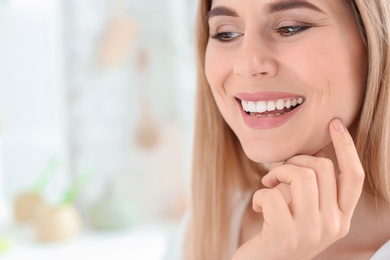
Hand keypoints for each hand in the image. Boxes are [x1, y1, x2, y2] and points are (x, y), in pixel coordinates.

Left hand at [233, 119, 364, 259]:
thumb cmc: (281, 232)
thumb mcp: (305, 211)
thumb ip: (316, 186)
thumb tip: (318, 151)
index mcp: (341, 218)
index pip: (355, 177)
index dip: (347, 147)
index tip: (334, 124)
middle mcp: (333, 226)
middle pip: (323, 168)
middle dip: (294, 161)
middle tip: (277, 174)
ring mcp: (311, 232)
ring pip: (301, 176)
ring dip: (277, 174)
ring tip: (267, 186)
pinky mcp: (285, 235)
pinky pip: (272, 195)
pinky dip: (260, 196)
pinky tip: (259, 209)